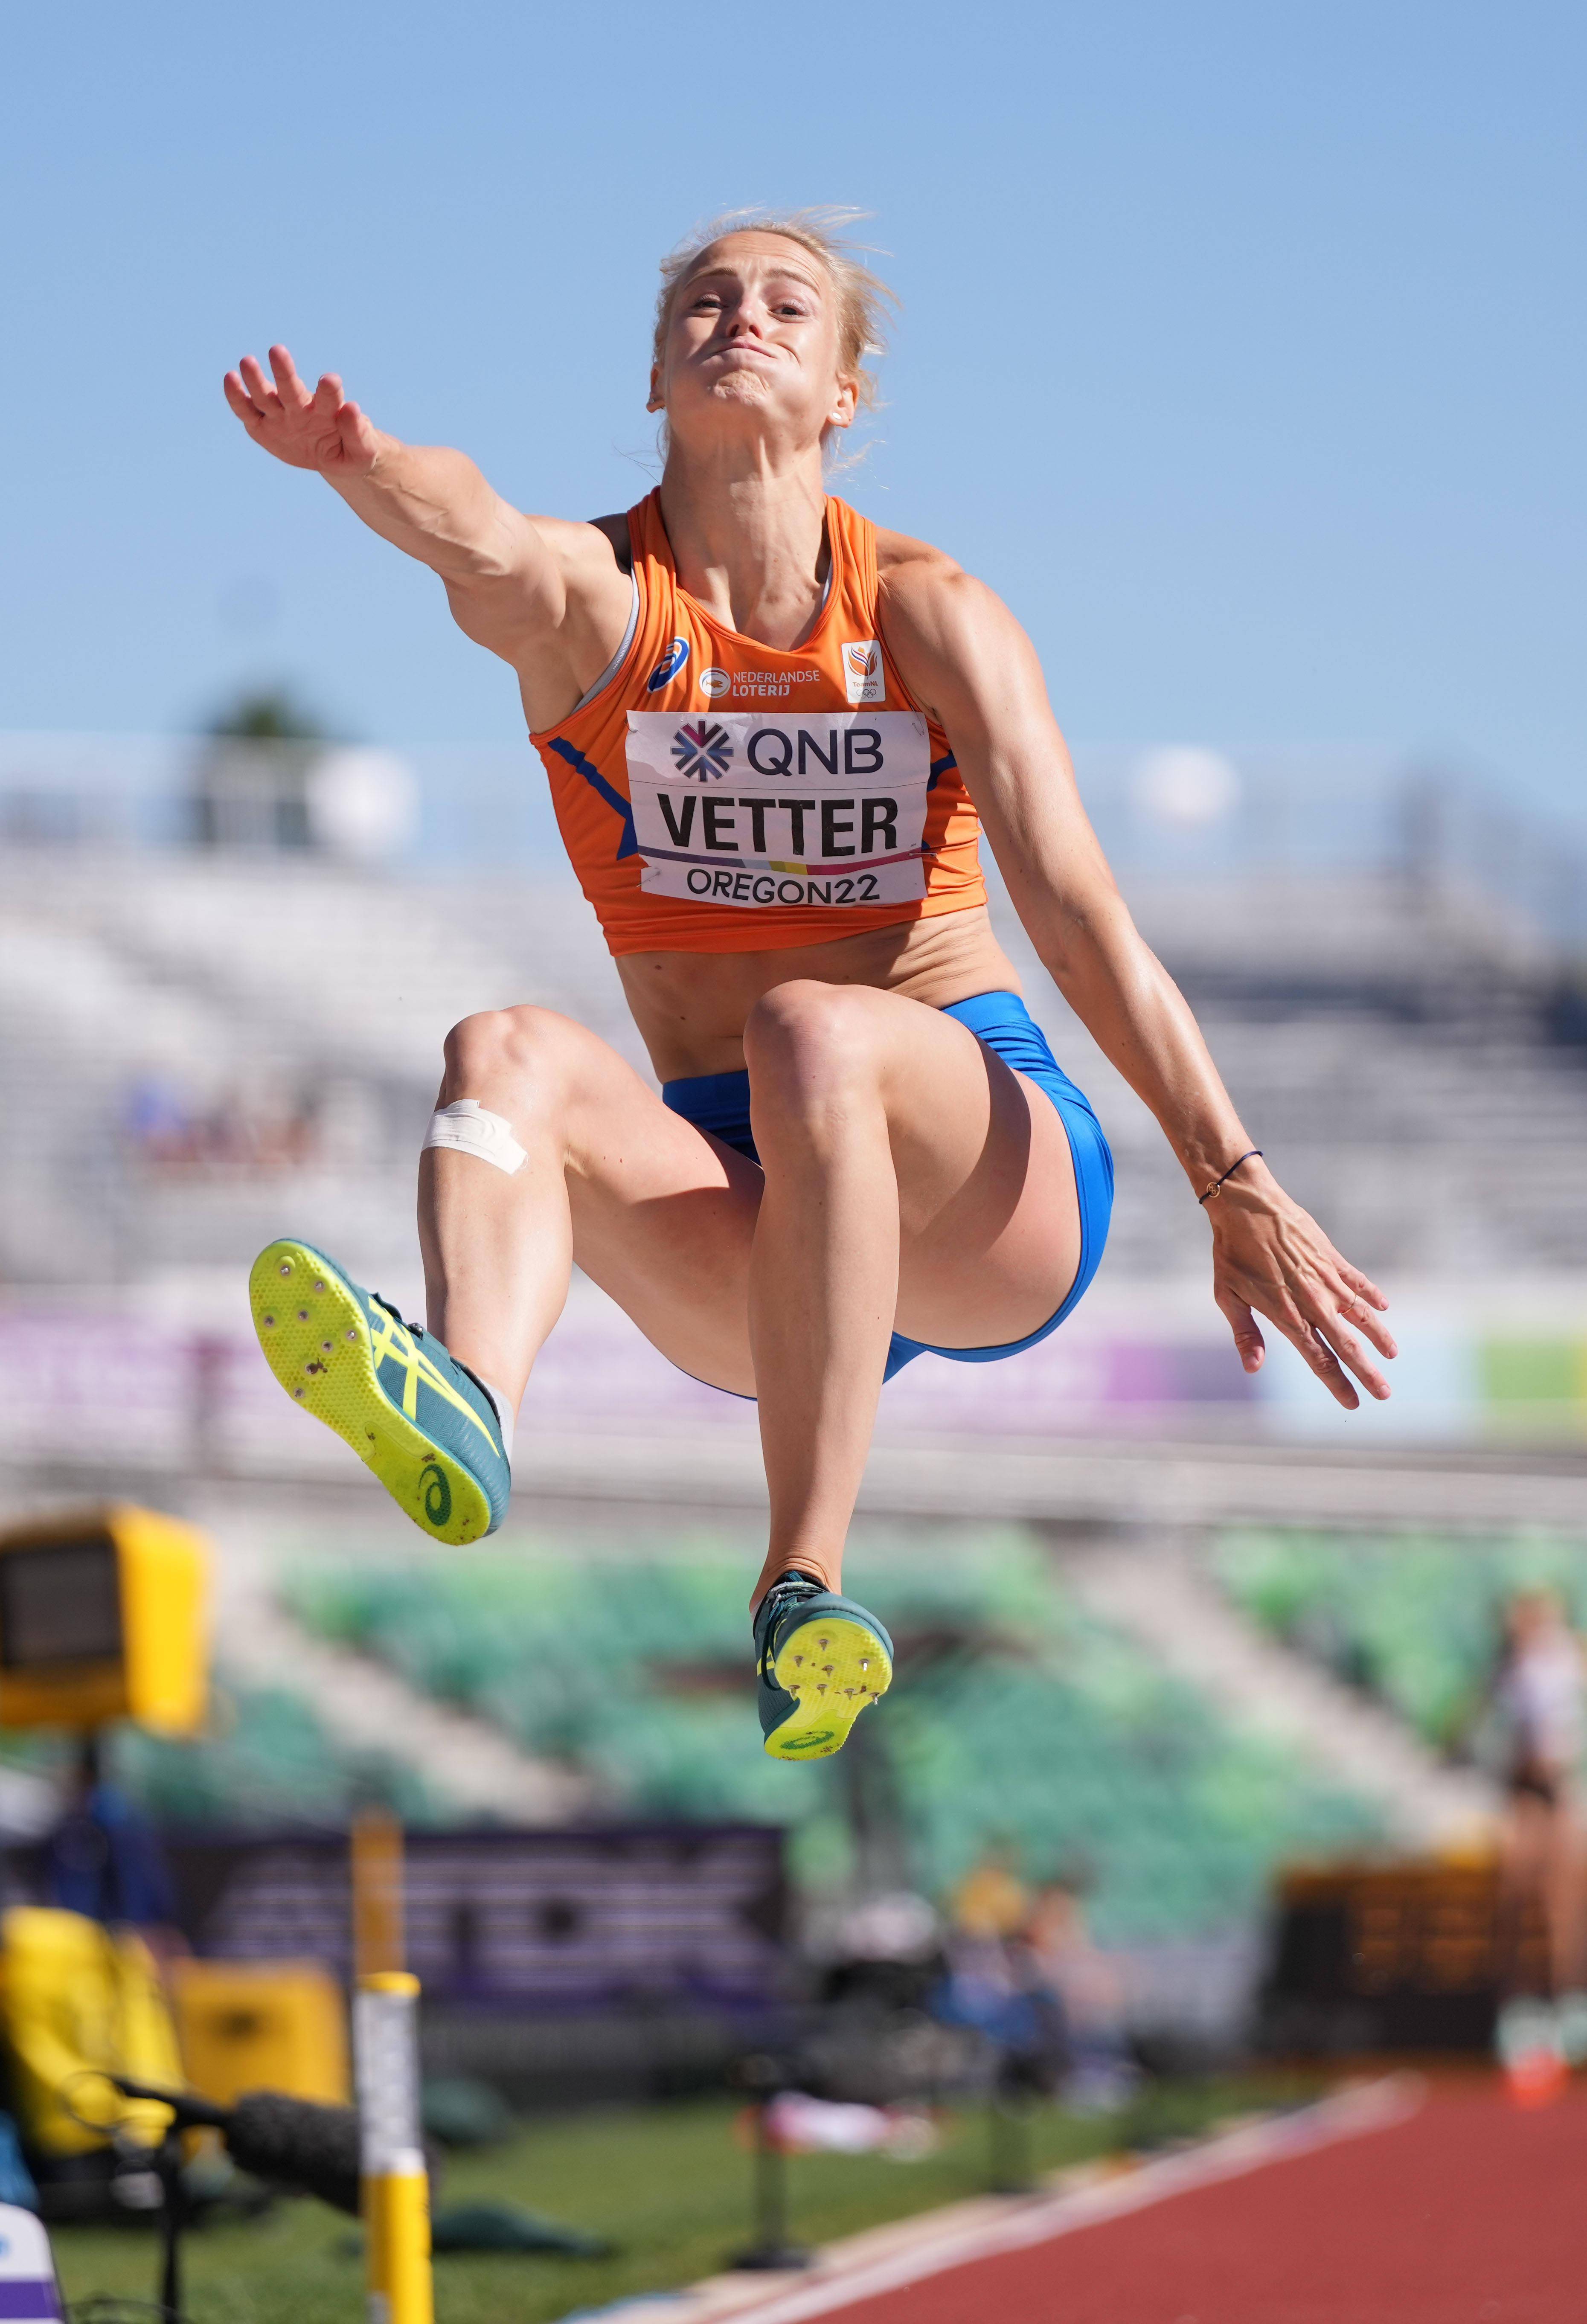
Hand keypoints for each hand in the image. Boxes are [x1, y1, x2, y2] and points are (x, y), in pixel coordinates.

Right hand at [222, 344, 381, 475]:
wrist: (335, 457)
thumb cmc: (351, 451)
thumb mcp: (363, 452)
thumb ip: (358, 433)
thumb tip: (351, 407)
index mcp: (328, 412)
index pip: (329, 399)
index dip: (329, 391)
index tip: (330, 380)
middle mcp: (301, 407)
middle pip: (291, 389)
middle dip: (284, 372)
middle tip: (278, 350)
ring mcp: (280, 415)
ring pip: (266, 397)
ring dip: (257, 380)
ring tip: (247, 361)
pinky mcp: (262, 427)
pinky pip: (247, 412)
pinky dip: (238, 398)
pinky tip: (230, 379)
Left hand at [1208, 1163, 1395, 1409]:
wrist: (1248, 1205)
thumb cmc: (1231, 1253)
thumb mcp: (1227, 1296)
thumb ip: (1245, 1334)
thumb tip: (1253, 1369)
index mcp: (1288, 1316)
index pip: (1319, 1360)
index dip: (1338, 1384)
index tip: (1354, 1403)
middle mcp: (1314, 1302)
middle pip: (1347, 1346)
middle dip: (1367, 1373)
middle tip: (1385, 1394)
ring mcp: (1327, 1280)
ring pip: (1361, 1315)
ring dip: (1378, 1336)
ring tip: (1392, 1354)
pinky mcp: (1333, 1258)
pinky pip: (1359, 1281)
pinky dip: (1373, 1294)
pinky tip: (1384, 1306)